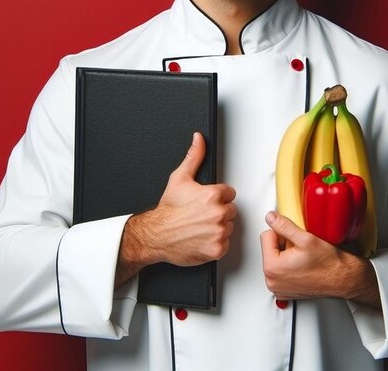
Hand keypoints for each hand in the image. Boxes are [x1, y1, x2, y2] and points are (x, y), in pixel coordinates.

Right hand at [116, 133, 236, 286]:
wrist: (156, 235)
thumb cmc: (168, 210)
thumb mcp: (179, 178)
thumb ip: (194, 157)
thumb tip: (198, 139)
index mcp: (213, 195)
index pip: (229, 193)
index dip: (218, 197)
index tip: (206, 201)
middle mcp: (218, 213)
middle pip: (231, 210)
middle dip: (219, 211)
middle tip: (202, 214)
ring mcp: (218, 232)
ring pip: (229, 226)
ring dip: (218, 227)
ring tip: (200, 226)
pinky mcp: (217, 248)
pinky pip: (225, 243)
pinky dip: (216, 243)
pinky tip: (202, 237)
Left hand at [260, 211, 380, 308]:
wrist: (343, 279)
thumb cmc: (329, 265)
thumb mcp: (305, 238)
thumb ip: (283, 225)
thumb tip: (270, 217)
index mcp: (272, 268)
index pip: (266, 236)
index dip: (282, 233)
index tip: (294, 238)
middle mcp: (272, 281)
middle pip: (270, 248)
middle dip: (284, 244)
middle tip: (301, 249)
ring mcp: (278, 288)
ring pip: (276, 258)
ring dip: (287, 254)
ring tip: (303, 257)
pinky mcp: (285, 291)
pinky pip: (281, 270)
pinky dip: (290, 265)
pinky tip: (303, 265)